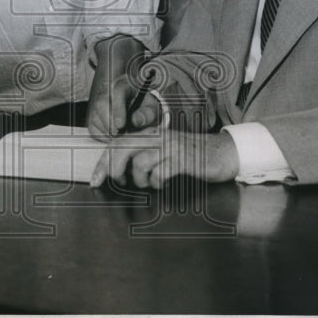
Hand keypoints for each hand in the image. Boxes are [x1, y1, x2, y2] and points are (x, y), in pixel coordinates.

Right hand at [87, 73, 160, 138]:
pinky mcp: (93, 115)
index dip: (117, 110)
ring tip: (120, 136)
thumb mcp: (152, 108)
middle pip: (101, 104)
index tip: (121, 125)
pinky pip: (92, 127)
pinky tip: (113, 137)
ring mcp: (98, 102)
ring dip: (106, 131)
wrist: (138, 107)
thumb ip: (148, 113)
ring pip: (95, 117)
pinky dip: (102, 136)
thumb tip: (135, 121)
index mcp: (125, 84)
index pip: (118, 93)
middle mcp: (108, 91)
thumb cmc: (145, 107)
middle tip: (119, 135)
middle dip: (109, 123)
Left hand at [89, 129, 239, 188]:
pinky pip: (160, 173)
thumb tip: (117, 173)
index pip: (118, 144)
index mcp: (150, 133)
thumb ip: (143, 156)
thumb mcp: (164, 152)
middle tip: (120, 183)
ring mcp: (170, 146)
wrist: (223, 153)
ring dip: (140, 180)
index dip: (103, 163)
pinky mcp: (183, 159)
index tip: (95, 182)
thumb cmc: (190, 157)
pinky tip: (164, 183)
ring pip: (140, 163)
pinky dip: (157, 183)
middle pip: (123, 148)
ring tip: (150, 183)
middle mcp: (158, 136)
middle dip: (114, 170)